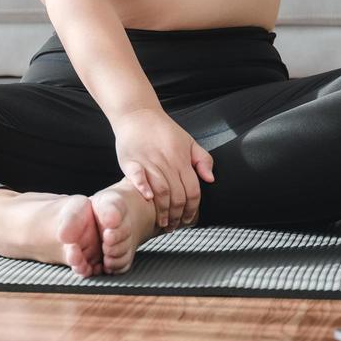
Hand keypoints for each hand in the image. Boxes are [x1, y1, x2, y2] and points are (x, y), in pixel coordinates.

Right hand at [110, 107, 215, 229]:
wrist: (138, 114)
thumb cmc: (163, 130)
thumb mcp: (189, 141)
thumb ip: (203, 160)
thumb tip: (210, 179)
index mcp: (182, 159)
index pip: (193, 190)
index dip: (192, 209)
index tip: (189, 220)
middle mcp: (167, 162)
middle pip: (177, 195)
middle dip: (178, 215)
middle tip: (174, 226)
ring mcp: (148, 161)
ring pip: (160, 190)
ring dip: (163, 210)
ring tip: (163, 222)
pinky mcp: (131, 160)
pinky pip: (137, 176)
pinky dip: (142, 188)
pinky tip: (147, 198)